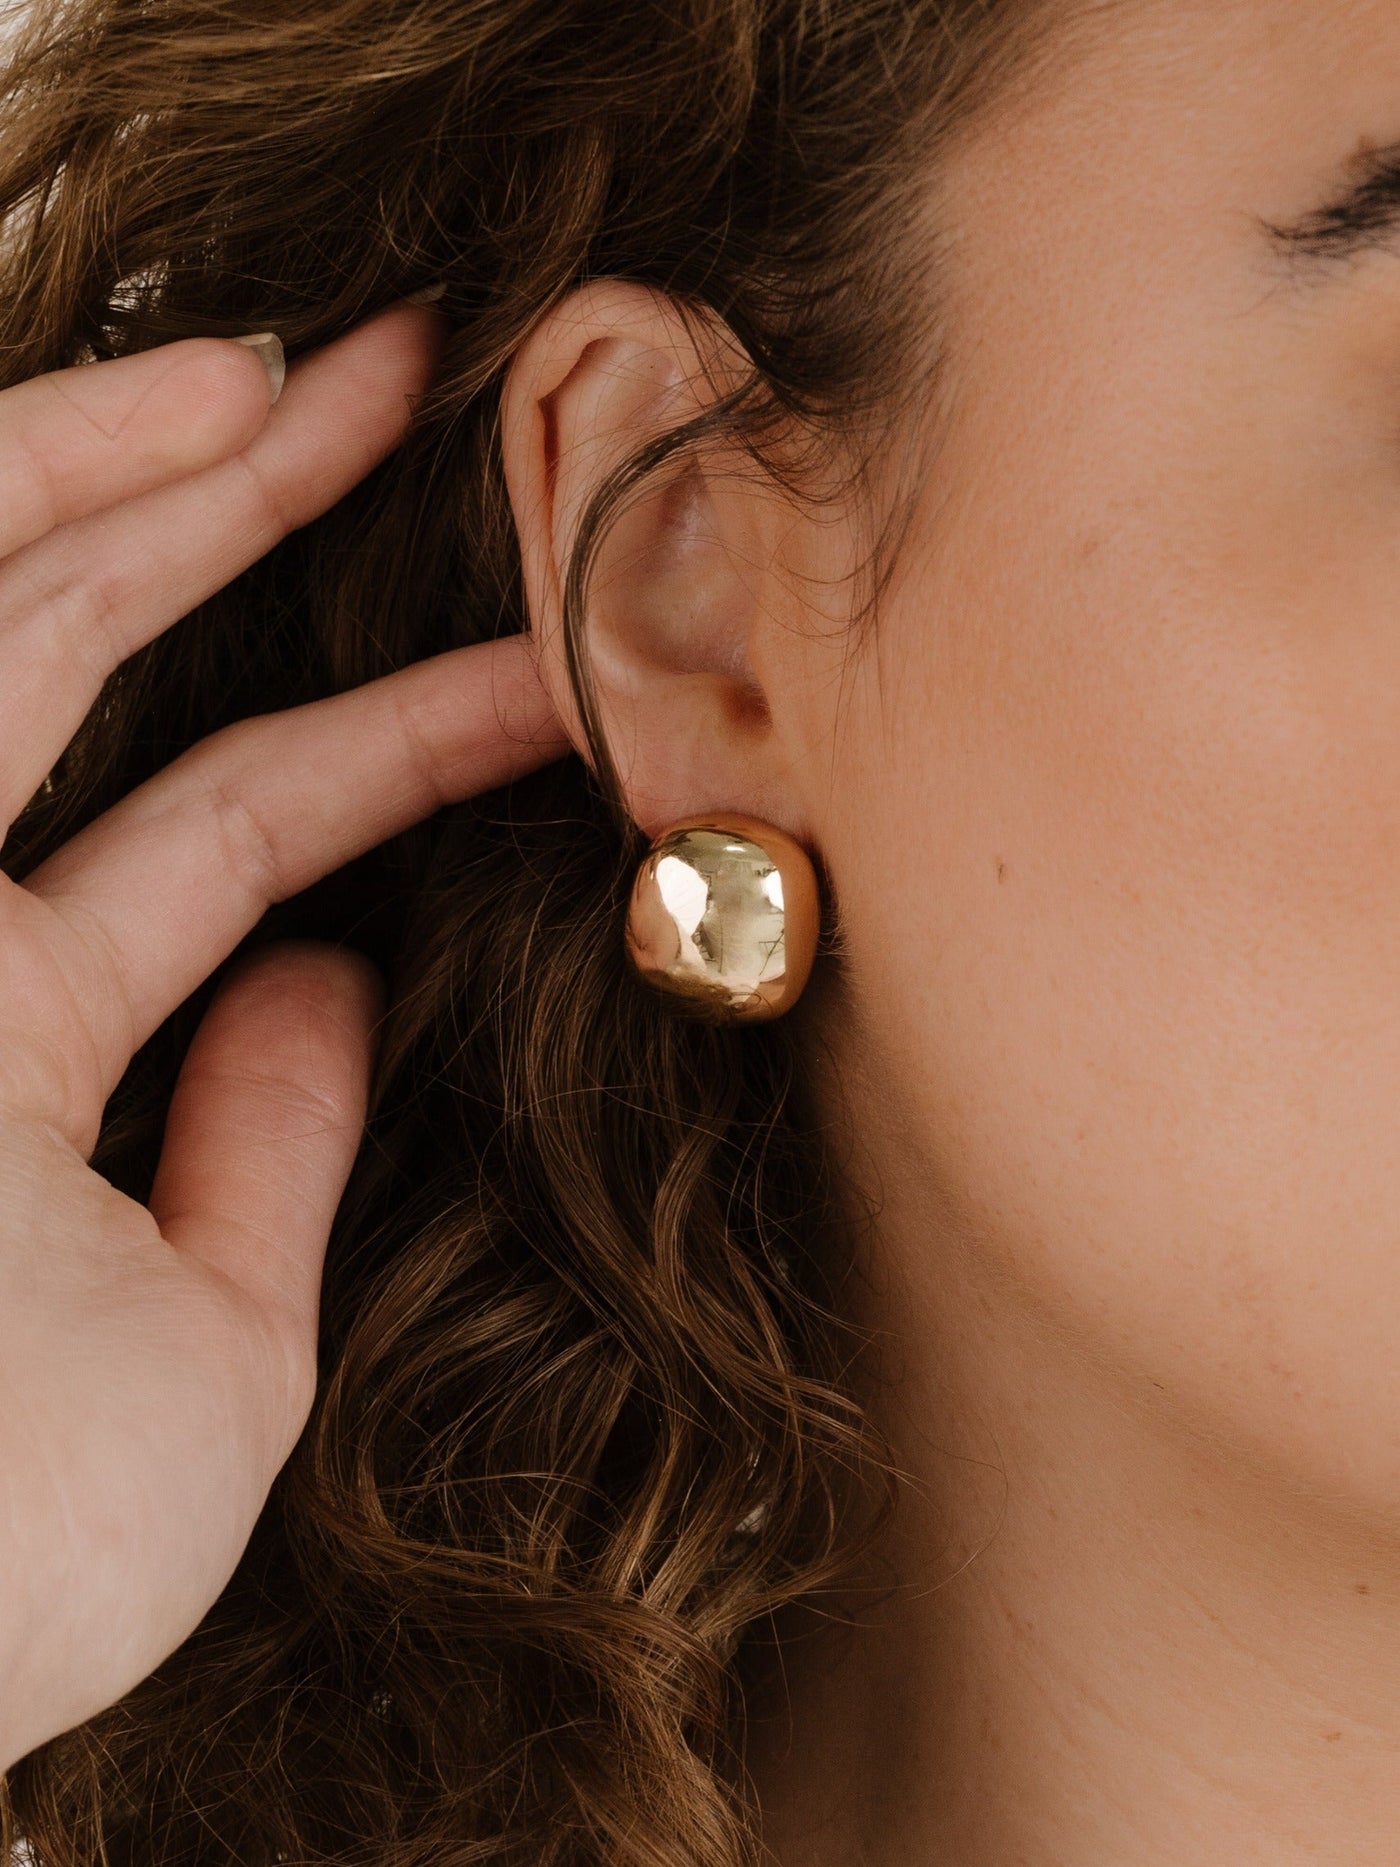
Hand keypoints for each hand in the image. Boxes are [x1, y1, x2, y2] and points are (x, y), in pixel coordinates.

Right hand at [0, 305, 565, 1767]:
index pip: (223, 832)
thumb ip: (263, 1157)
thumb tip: (333, 990)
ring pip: (2, 609)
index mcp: (12, 1049)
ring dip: (144, 459)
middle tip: (414, 395)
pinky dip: (36, 491)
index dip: (393, 739)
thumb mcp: (207, 1350)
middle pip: (91, 666)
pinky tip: (188, 393)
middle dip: (245, 516)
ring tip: (319, 351)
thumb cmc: (15, 1564)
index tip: (545, 678)